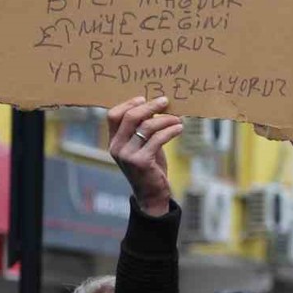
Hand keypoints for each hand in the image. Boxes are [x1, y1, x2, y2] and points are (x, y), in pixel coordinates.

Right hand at [108, 97, 182, 216]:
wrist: (152, 195)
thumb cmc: (150, 167)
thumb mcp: (143, 146)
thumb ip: (144, 129)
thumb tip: (156, 107)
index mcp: (113, 141)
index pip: (113, 115)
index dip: (129, 104)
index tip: (145, 98)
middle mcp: (116, 147)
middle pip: (130, 117)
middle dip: (150, 106)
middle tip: (165, 101)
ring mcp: (127, 155)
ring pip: (146, 126)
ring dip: (165, 119)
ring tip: (178, 119)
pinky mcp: (141, 162)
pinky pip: (157, 139)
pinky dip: (171, 131)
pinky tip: (179, 128)